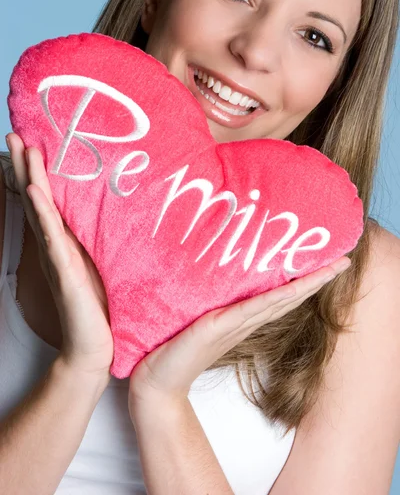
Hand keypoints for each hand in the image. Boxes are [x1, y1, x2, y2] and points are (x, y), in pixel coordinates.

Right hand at [6, 133, 113, 381]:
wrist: (94, 346)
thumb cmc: (99, 308)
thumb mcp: (101, 266)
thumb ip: (99, 243)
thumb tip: (115, 218)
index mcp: (66, 242)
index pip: (49, 201)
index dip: (38, 173)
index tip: (33, 143)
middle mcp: (56, 245)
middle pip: (36, 198)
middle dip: (24, 166)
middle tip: (14, 135)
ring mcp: (57, 256)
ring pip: (39, 210)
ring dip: (29, 177)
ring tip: (20, 148)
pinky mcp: (64, 270)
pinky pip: (51, 237)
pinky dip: (41, 213)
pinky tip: (34, 191)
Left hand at [128, 256, 350, 411]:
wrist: (156, 380)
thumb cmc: (173, 346)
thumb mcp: (196, 316)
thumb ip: (209, 300)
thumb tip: (214, 274)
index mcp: (240, 317)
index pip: (278, 294)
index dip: (303, 279)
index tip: (325, 262)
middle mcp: (243, 320)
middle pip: (287, 296)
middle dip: (315, 278)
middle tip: (342, 259)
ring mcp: (234, 325)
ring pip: (277, 301)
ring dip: (306, 285)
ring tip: (331, 268)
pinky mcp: (217, 328)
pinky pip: (250, 310)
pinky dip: (273, 299)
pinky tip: (291, 289)